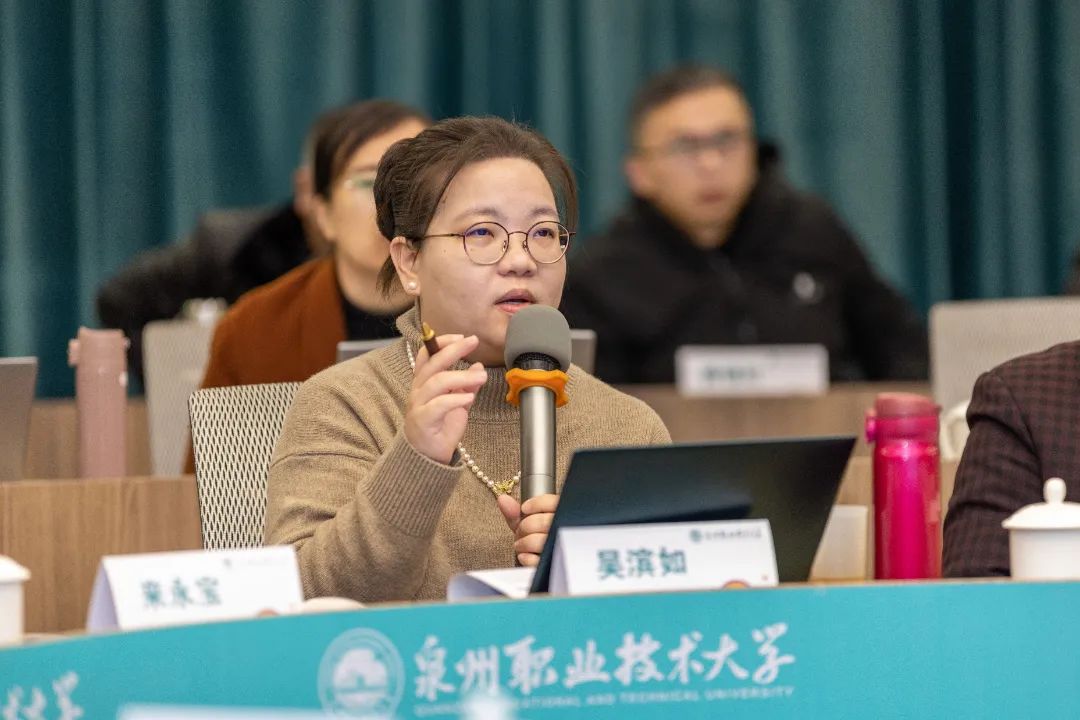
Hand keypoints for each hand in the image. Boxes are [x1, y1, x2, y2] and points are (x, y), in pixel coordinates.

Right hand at [405, 334, 486, 463]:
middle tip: (473, 342)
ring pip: (437, 382)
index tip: (462, 337)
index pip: (427, 355)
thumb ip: (467, 385)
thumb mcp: (458, 402)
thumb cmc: (440, 427)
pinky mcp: (423, 421)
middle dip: (454, 350)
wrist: (428, 457)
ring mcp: (419, 405)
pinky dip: (455, 399)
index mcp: (424, 383)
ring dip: (462, 376)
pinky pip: (438, 406)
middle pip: (433, 364)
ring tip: (482, 377)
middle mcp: (418, 390)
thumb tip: (479, 367)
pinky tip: (469, 398)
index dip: (442, 342)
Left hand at [497, 493, 558, 566]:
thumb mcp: (527, 523)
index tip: (525, 509)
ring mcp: (561, 549)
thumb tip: (502, 499)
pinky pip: (536, 561)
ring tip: (521, 545)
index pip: (552, 503)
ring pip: (538, 541)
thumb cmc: (537, 539)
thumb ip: (515, 511)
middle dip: (524, 527)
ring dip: (522, 544)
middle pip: (541, 522)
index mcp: (562, 515)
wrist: (544, 562)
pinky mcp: (554, 565)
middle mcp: (565, 531)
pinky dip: (525, 557)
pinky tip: (525, 556)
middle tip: (520, 532)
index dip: (535, 504)